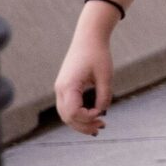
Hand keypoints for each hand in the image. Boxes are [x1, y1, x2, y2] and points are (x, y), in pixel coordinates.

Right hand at [55, 11, 117, 135]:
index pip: (72, 112)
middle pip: (67, 117)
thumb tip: (102, 112)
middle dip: (83, 125)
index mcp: (68, 86)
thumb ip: (104, 95)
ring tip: (98, 127)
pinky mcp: (64, 87)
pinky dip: (78, 114)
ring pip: (65, 114)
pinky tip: (91, 116)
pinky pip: (68, 106)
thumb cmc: (98, 54)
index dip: (87, 118)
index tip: (102, 114)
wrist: (88, 37)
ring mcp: (60, 89)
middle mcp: (60, 89)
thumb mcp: (105, 75)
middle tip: (101, 128)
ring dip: (80, 122)